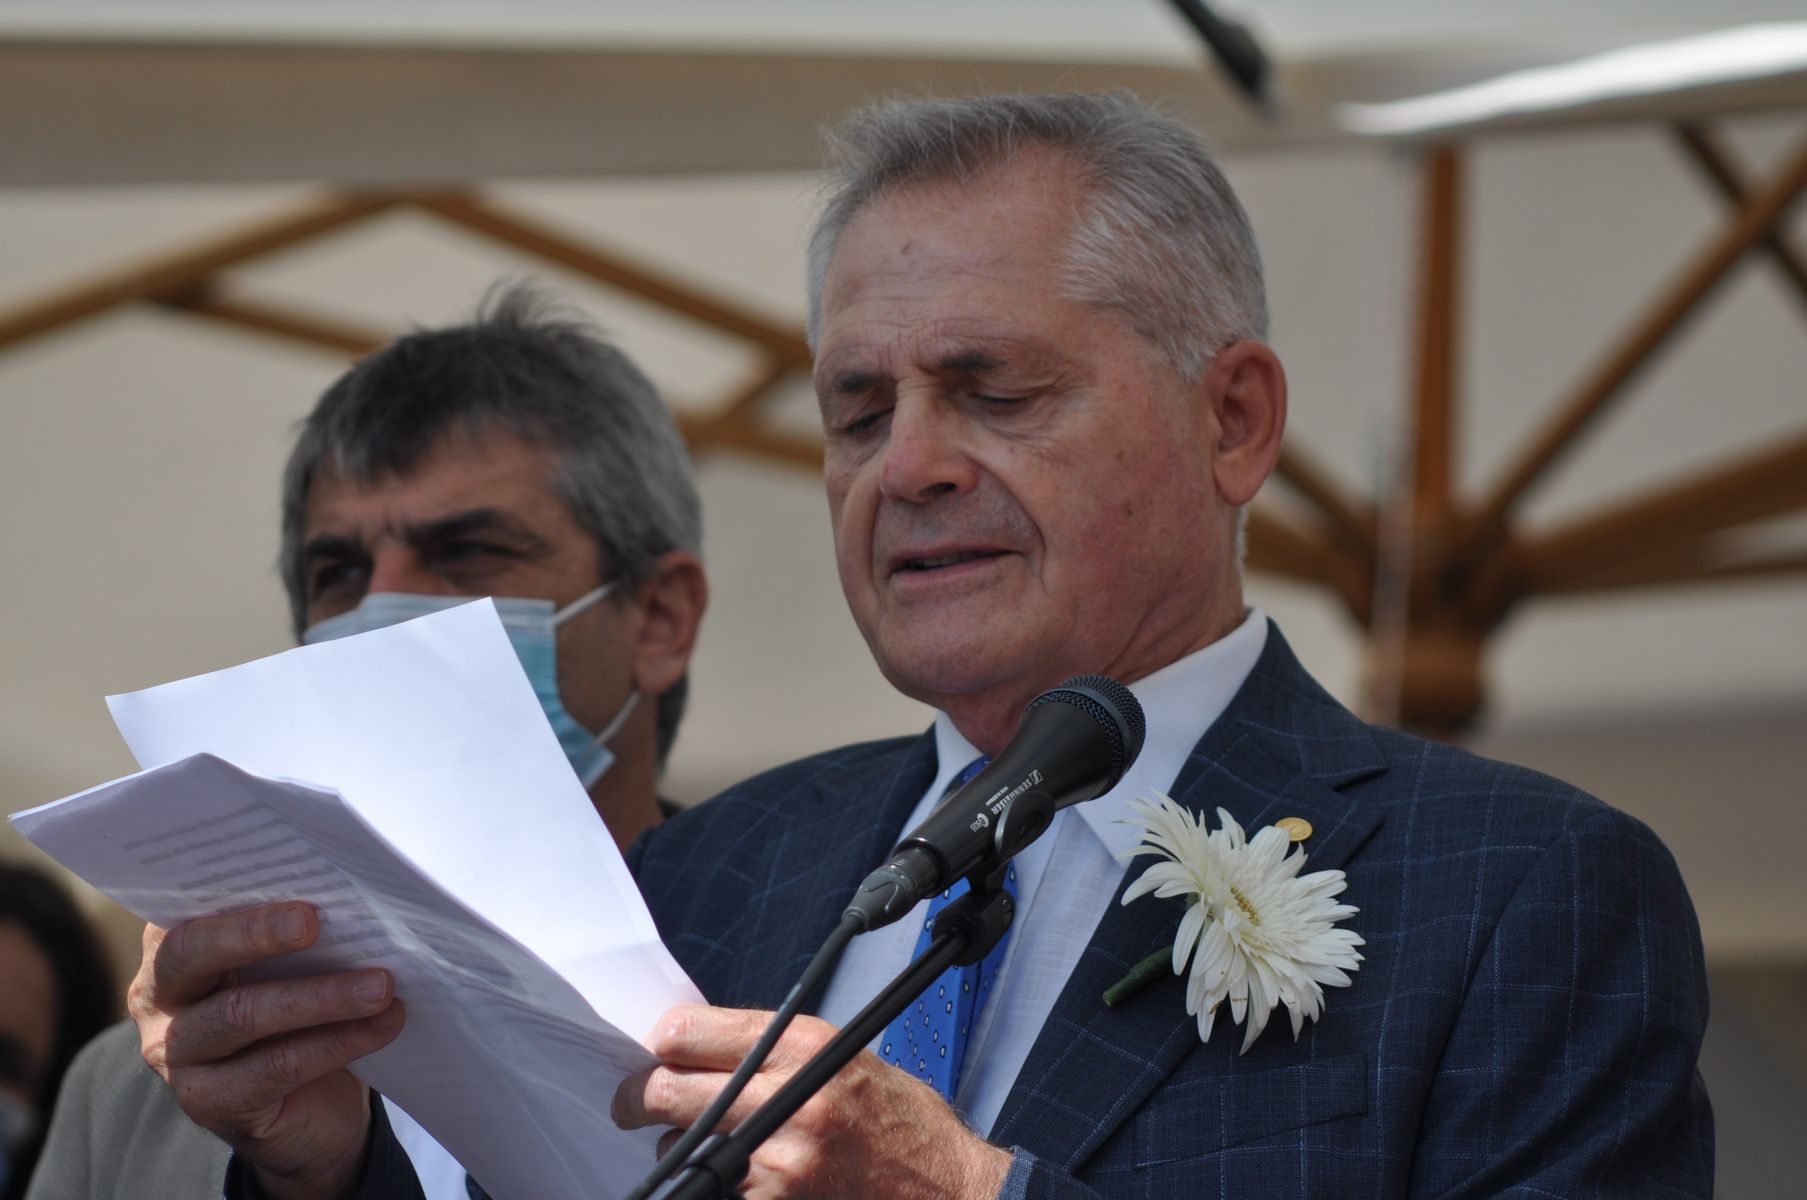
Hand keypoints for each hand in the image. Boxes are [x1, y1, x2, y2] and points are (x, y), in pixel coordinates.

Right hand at [128, 902, 405, 1199]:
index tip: (275, 865)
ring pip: (242, 1014)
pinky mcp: (212, 1103)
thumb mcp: (293, 964)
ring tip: (381, 985)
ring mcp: (177, 1056)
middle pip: (192, 953)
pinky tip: (382, 1024)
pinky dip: (338, 1042)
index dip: (223, 885)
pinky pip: (277, 1066)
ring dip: (321, 996)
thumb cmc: (300, 1012)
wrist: (311, 1110)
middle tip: (314, 921)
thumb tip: (348, 888)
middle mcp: (159, 999)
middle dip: (255, 933)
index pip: (184, 905)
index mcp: (170, 947)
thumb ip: (295, 929)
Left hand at [614, 1005, 1011, 1199]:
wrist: (946, 1188)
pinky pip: (712, 1190)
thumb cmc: (901, 1123)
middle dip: (639, 1097)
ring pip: (678, 1150)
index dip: (659, 1043)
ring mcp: (777, 1159)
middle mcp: (787, 1097)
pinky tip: (737, 1179)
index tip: (653, 1053)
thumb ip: (773, 1049)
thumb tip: (697, 1047)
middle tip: (633, 1103)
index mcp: (804, 1046)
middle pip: (667, 1089)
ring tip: (711, 1148)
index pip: (688, 1031)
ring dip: (678, 1149)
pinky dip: (711, 1185)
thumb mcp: (843, 1057)